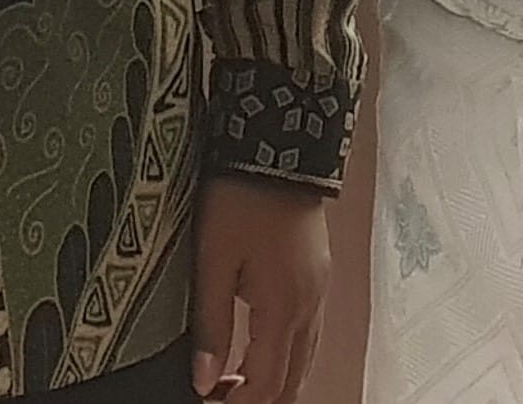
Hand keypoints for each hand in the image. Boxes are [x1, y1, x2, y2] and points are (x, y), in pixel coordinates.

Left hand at [189, 175, 331, 401]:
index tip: (209, 401)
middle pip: (292, 380)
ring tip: (234, 378)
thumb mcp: (213, 262)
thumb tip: (204, 380)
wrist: (279, 145)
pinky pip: (308, 331)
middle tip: (222, 394)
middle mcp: (309, 306)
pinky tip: (260, 345)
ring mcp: (318, 289)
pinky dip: (286, 352)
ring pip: (304, 358)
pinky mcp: (318, 273)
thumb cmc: (242, 198)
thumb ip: (210, 326)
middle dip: (259, 399)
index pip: (266, 386)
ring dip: (274, 378)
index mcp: (283, 309)